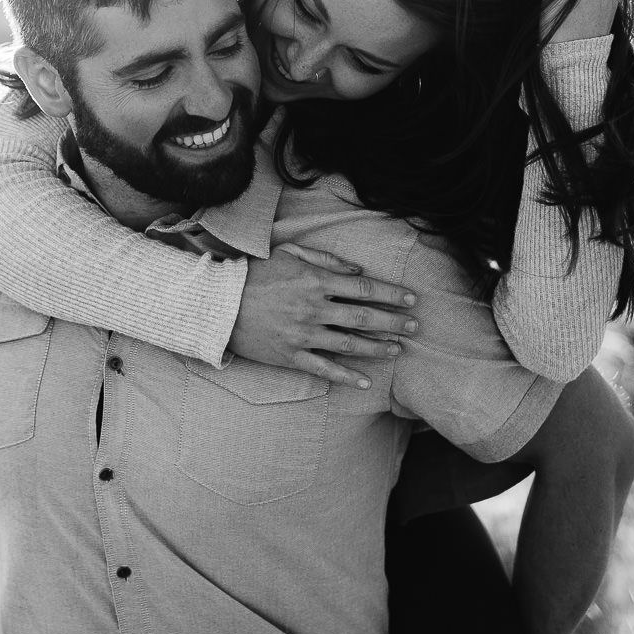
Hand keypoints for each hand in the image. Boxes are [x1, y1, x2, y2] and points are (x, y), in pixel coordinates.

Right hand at [230, 244, 419, 388]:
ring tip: (398, 349)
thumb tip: (357, 270)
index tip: (410, 298)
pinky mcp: (290, 356)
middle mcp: (313, 308)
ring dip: (377, 347)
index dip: (391, 293)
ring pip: (349, 344)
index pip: (363, 288)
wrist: (219, 303)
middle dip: (393, 321)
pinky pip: (324, 368)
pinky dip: (346, 375)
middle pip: (363, 317)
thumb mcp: (289, 253)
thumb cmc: (255, 274)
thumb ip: (325, 259)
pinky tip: (366, 380)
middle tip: (415, 326)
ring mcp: (302, 335)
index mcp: (315, 281)